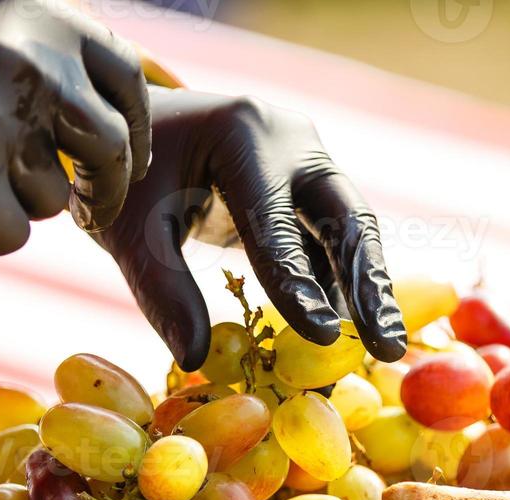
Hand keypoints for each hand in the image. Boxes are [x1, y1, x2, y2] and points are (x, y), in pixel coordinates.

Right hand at [0, 0, 149, 253]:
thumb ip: (47, 61)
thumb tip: (125, 122)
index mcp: (33, 11)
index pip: (127, 76)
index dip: (132, 129)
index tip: (121, 159)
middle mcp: (25, 53)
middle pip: (112, 145)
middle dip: (104, 186)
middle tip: (86, 206)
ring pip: (55, 197)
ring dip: (17, 201)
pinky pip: (12, 235)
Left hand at [93, 88, 405, 369]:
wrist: (128, 133)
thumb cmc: (124, 176)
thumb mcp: (130, 230)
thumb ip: (162, 290)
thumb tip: (197, 358)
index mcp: (243, 133)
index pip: (275, 220)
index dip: (299, 282)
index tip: (322, 336)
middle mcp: (290, 140)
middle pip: (344, 217)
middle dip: (367, 284)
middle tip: (385, 345)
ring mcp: (304, 161)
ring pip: (348, 231)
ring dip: (364, 290)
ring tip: (383, 348)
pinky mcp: (304, 189)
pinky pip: (328, 241)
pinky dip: (337, 285)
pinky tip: (348, 332)